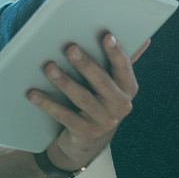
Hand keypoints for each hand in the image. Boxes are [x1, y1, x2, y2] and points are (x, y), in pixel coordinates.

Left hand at [28, 32, 145, 171]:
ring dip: (64, 81)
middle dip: (86, 64)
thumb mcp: (113, 85)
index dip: (116, 52)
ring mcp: (104, 121)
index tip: (106, 36)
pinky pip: (64, 116)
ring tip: (49, 67)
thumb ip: (122, 62)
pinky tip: (33, 93)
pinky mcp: (85, 132)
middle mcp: (120, 105)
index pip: (124, 67)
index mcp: (128, 88)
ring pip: (82, 98)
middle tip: (70, 48)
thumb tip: (145, 38)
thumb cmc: (100, 101)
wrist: (88, 142)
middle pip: (102, 82)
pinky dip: (47, 104)